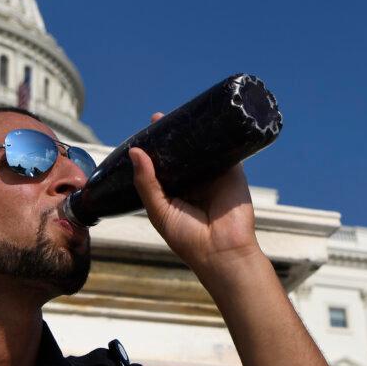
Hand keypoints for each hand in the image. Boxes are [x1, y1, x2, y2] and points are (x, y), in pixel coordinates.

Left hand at [128, 112, 264, 281]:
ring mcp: (212, 174)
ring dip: (193, 132)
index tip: (145, 131)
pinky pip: (224, 148)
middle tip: (159, 118)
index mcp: (174, 191)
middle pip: (180, 152)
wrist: (222, 251)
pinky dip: (217, 135)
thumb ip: (146, 183)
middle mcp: (193, 180)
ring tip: (180, 115)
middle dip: (171, 136)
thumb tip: (135, 152)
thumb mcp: (159, 211)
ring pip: (200, 147)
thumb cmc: (187, 238)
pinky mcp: (231, 170)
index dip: (154, 148)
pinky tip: (207, 121)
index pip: (162, 164)